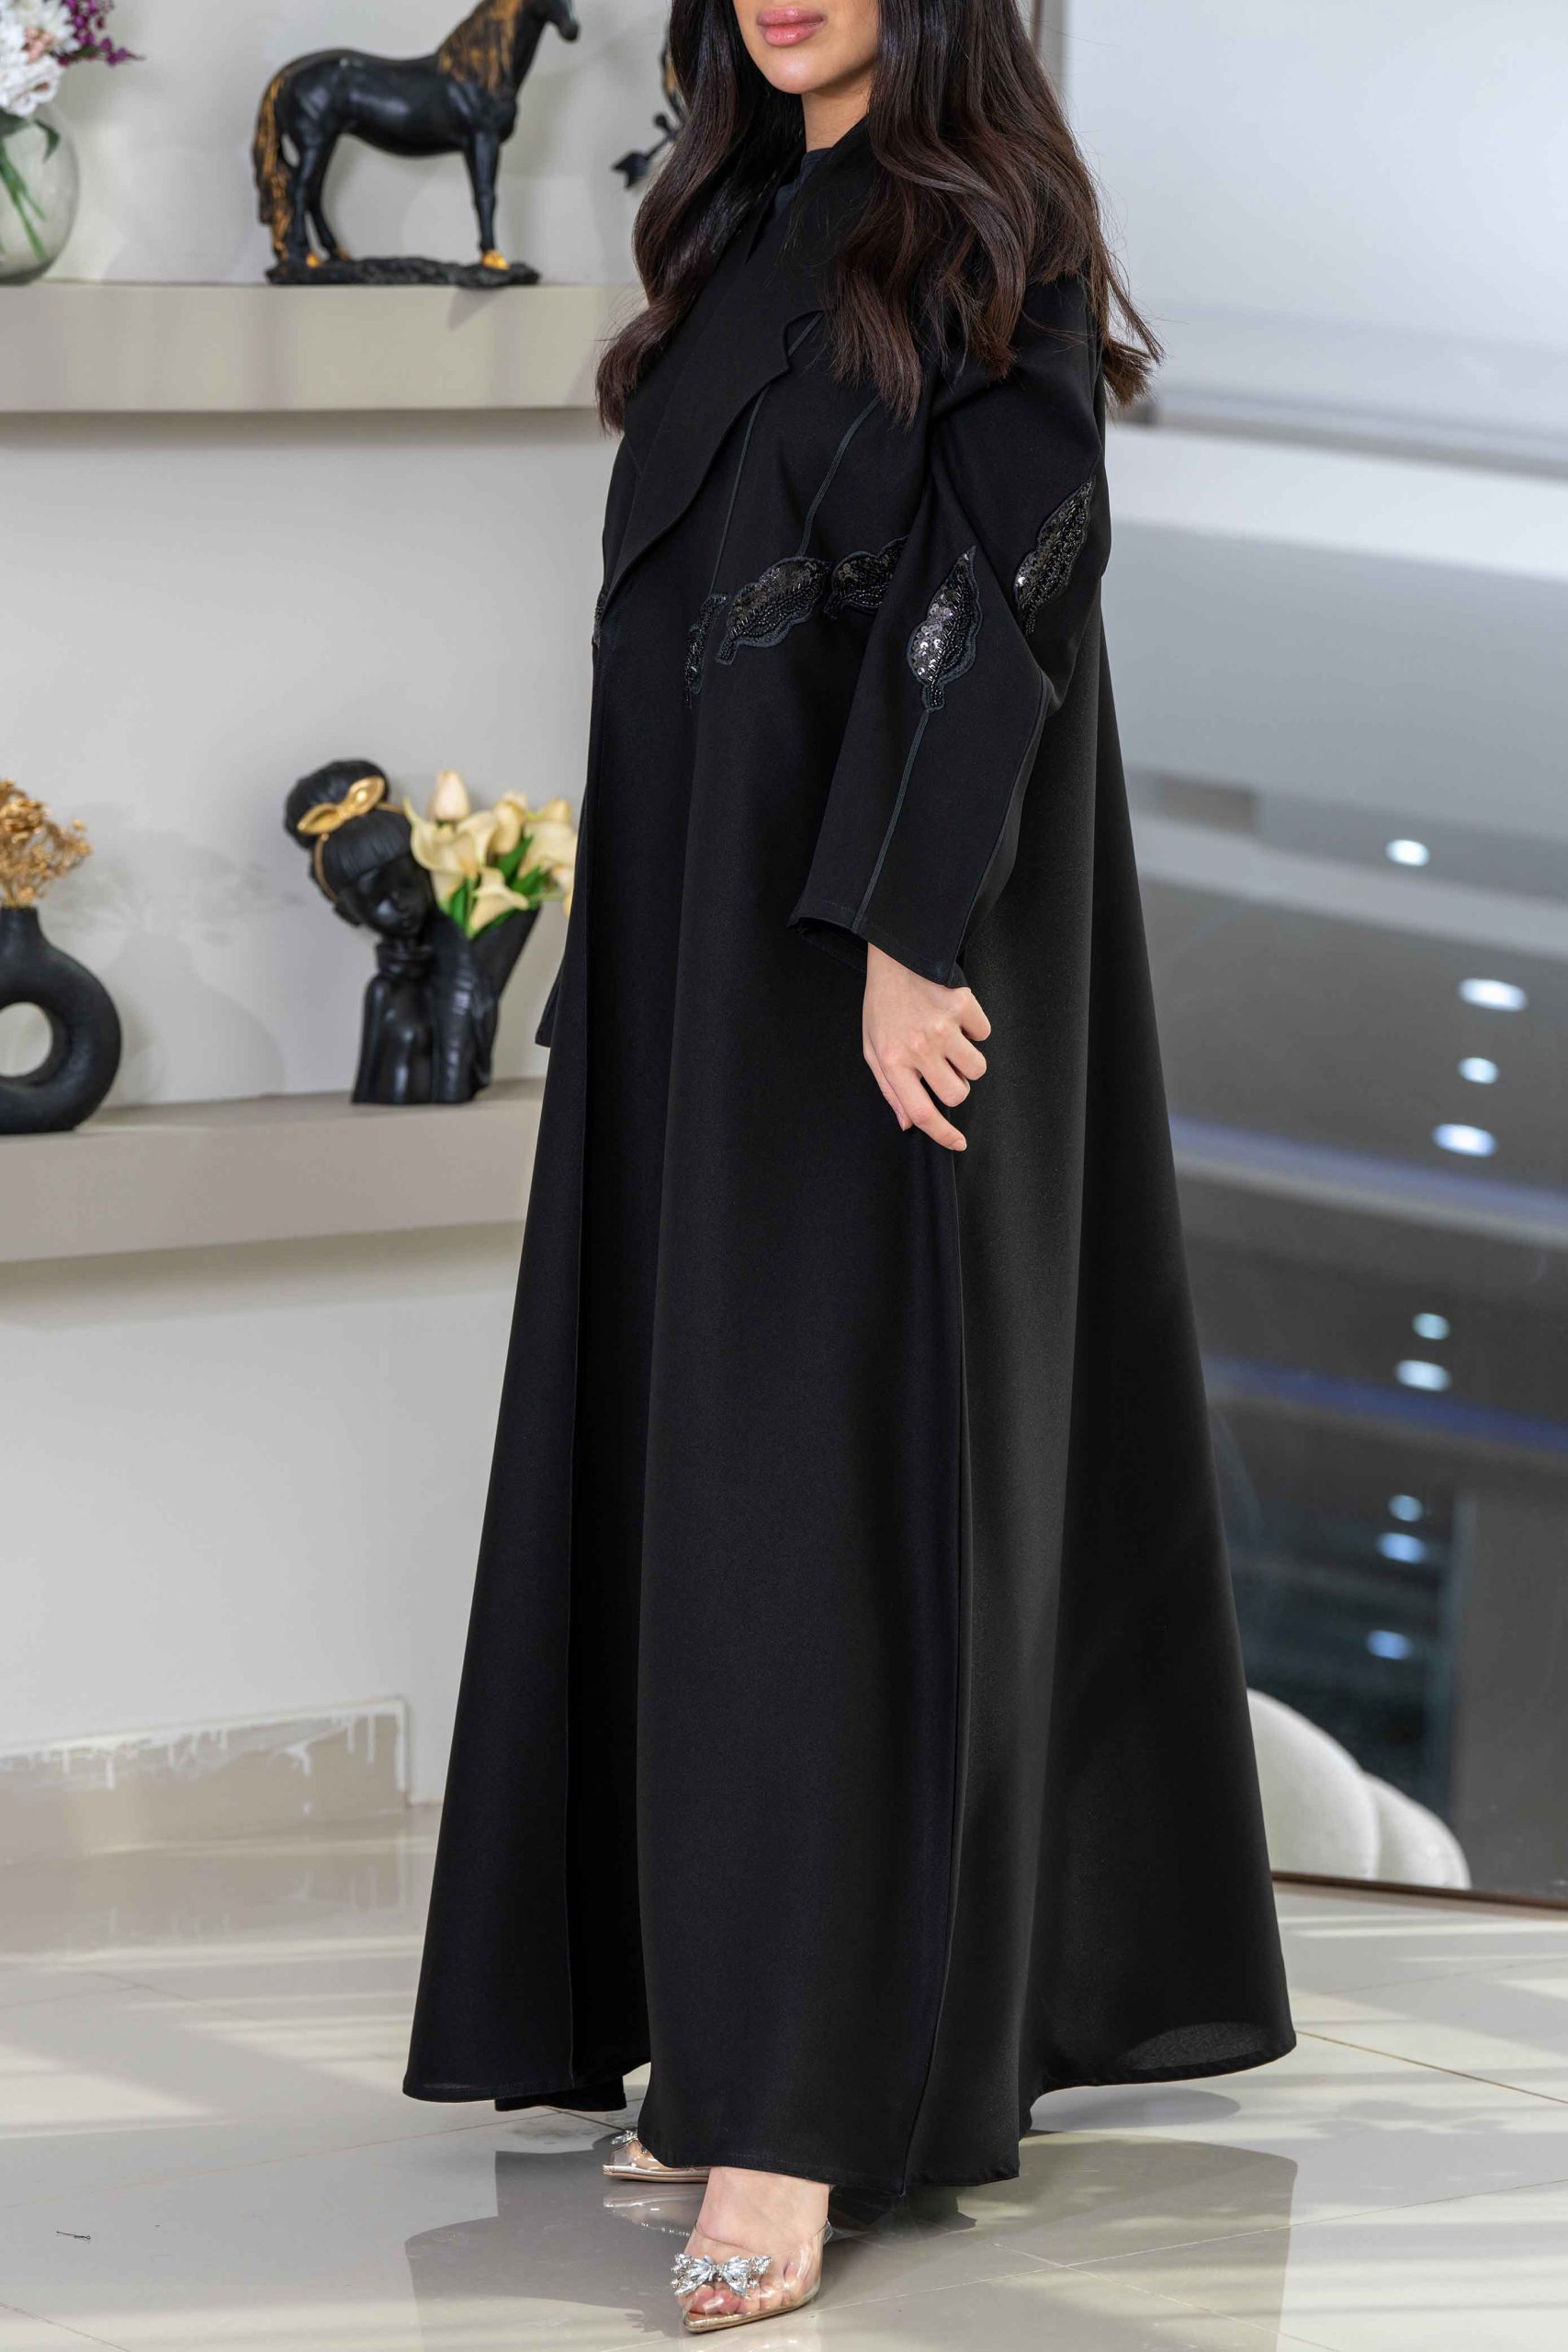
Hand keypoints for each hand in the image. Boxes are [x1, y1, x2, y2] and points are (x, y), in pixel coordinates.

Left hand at [862, 942, 990, 1151]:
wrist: (896, 955)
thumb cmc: (883, 1005)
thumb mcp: (873, 1048)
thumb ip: (890, 1089)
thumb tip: (907, 1123)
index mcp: (893, 1061)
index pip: (922, 1112)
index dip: (943, 1135)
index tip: (958, 1143)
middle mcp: (919, 1047)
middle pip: (957, 1094)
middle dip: (954, 1087)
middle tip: (941, 1066)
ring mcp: (943, 1026)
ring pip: (976, 1069)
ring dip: (967, 1061)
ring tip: (949, 1041)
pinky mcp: (962, 1005)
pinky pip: (984, 1033)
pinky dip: (974, 1029)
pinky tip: (955, 1017)